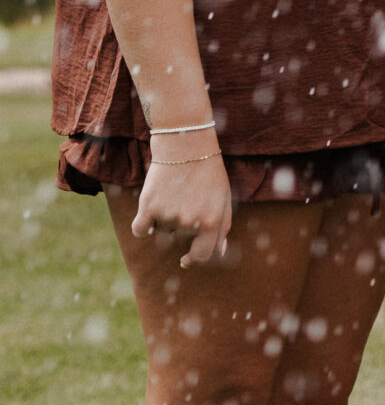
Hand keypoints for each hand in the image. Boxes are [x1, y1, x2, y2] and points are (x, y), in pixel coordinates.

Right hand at [132, 140, 232, 268]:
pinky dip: (143, 226)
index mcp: (212, 221)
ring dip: (164, 219)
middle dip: (182, 224)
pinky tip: (149, 213)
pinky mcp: (149, 208)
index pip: (201, 255)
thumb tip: (220, 252)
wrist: (186, 145)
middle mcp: (190, 222)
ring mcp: (169, 216)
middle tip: (186, 198)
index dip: (192, 259)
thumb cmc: (209, 172)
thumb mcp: (224, 197)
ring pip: (161, 231)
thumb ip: (223, 226)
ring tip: (174, 194)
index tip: (186, 259)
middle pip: (179, 238)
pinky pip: (140, 230)